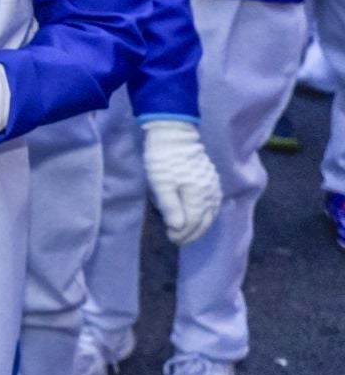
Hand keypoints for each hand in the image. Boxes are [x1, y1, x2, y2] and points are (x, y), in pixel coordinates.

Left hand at [141, 119, 221, 244]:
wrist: (174, 133)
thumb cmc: (163, 158)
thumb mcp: (161, 183)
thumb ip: (171, 206)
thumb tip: (179, 228)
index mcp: (198, 195)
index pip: (194, 222)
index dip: (183, 234)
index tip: (171, 238)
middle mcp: (210, 193)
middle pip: (205, 220)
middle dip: (192, 233)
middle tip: (178, 240)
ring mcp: (213, 185)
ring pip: (211, 213)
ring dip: (201, 226)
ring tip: (188, 233)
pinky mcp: (212, 179)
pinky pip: (213, 203)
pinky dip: (207, 214)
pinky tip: (200, 216)